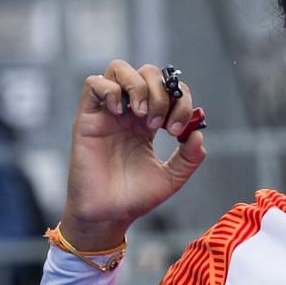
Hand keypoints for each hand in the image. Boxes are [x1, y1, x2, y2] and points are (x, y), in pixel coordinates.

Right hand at [60, 60, 205, 248]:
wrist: (108, 215)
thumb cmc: (136, 197)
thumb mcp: (173, 177)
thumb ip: (190, 156)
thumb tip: (198, 133)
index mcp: (149, 122)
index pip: (169, 89)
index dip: (181, 99)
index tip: (178, 129)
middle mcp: (128, 113)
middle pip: (147, 73)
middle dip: (162, 92)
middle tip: (161, 125)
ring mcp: (107, 113)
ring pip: (119, 69)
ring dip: (138, 86)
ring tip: (142, 116)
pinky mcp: (87, 118)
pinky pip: (93, 83)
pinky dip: (110, 90)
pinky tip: (120, 114)